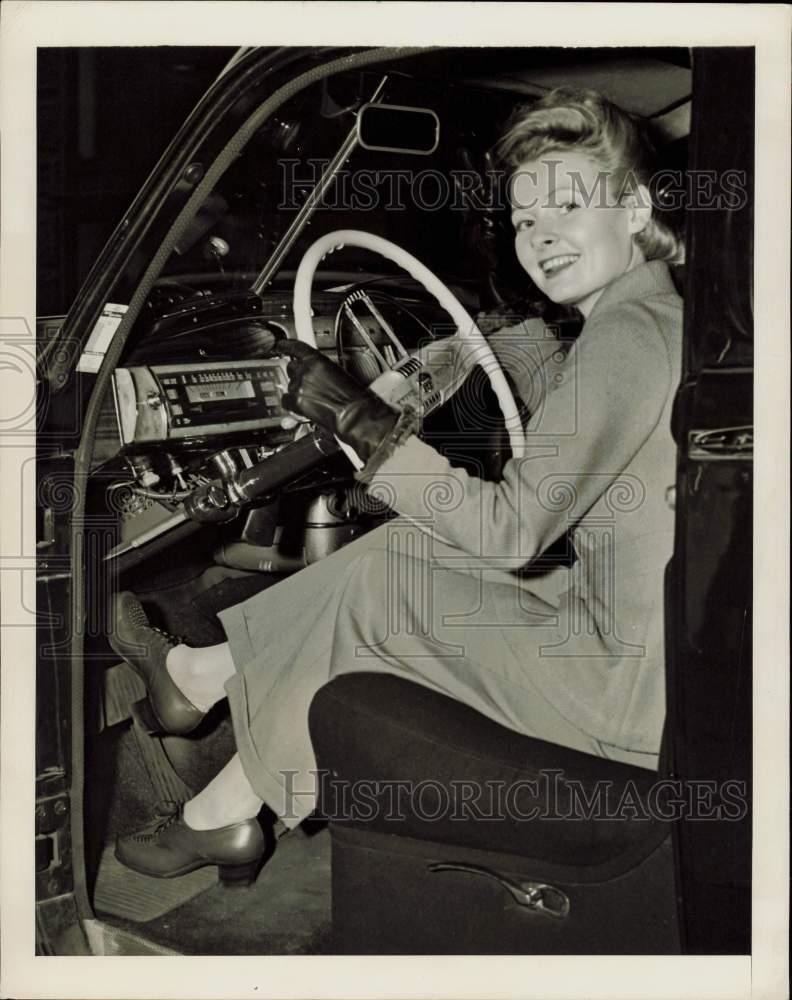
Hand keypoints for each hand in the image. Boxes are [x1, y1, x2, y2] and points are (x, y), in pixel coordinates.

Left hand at [276, 340, 397, 462]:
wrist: (354, 413)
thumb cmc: (353, 397)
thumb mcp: (339, 373)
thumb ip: (322, 370)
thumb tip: (315, 373)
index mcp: (317, 360)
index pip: (296, 348)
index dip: (286, 346)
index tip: (281, 345)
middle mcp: (306, 371)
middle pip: (291, 367)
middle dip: (297, 374)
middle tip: (307, 383)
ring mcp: (300, 386)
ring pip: (289, 385)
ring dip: (298, 390)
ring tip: (312, 399)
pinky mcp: (297, 401)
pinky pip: (286, 400)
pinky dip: (291, 404)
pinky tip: (301, 406)